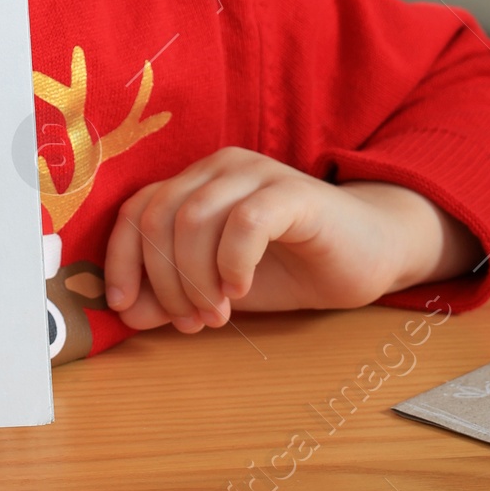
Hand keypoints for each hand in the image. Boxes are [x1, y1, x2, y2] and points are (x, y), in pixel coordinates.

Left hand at [102, 149, 478, 334]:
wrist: (368, 255)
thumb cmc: (288, 267)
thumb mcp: (217, 288)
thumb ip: (171, 295)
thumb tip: (125, 313)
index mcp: (194, 182)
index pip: (135, 211)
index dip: (121, 261)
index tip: (124, 308)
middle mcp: (219, 168)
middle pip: (159, 219)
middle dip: (165, 280)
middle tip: (190, 322)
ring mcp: (257, 174)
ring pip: (194, 219)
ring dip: (196, 278)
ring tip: (217, 314)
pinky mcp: (293, 193)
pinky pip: (245, 222)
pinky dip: (233, 263)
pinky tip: (242, 290)